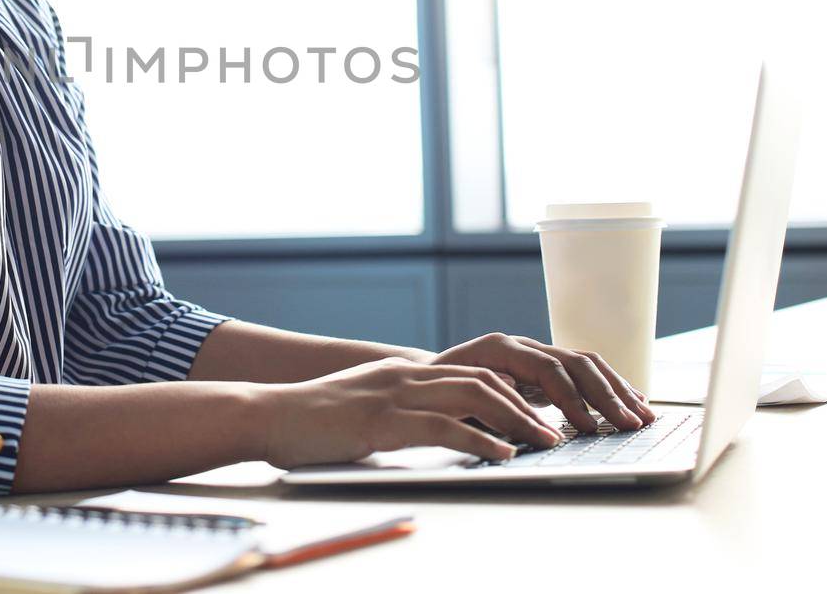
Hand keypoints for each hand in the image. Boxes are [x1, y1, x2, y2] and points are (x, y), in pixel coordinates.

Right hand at [257, 356, 563, 468]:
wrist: (269, 415)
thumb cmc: (313, 421)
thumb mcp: (366, 408)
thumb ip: (401, 412)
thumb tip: (436, 431)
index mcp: (404, 371)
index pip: (473, 373)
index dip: (513, 393)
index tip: (541, 416)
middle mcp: (405, 375)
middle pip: (484, 381)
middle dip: (527, 406)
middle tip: (557, 431)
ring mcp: (395, 395)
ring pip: (473, 397)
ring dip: (516, 421)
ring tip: (544, 443)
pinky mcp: (382, 421)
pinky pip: (443, 426)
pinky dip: (479, 439)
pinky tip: (502, 454)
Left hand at [426, 333, 656, 433]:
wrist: (430, 376)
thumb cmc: (439, 390)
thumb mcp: (455, 397)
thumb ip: (488, 401)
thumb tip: (526, 411)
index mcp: (501, 349)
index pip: (548, 368)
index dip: (572, 398)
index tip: (589, 426)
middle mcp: (524, 345)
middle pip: (576, 363)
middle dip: (607, 395)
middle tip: (631, 425)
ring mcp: (538, 353)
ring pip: (587, 364)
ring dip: (618, 390)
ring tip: (644, 416)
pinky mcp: (547, 369)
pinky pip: (586, 372)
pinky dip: (611, 387)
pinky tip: (633, 403)